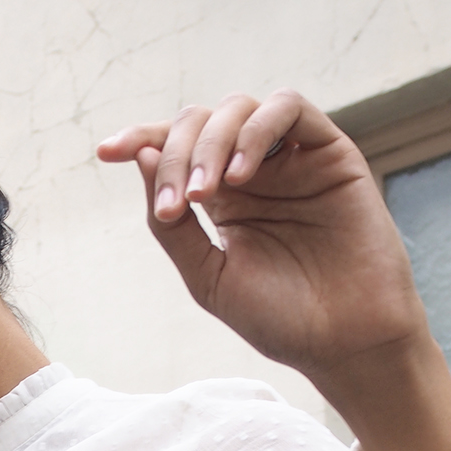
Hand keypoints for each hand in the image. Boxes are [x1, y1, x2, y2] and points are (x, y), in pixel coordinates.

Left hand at [97, 89, 450, 450]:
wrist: (343, 343)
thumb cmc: (280, 319)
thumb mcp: (207, 276)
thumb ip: (172, 224)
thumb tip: (140, 156)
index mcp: (221, 197)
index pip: (174, 148)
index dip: (140, 139)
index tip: (106, 153)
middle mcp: (255, 170)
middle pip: (200, 122)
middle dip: (177, 152)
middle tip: (177, 203)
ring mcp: (292, 158)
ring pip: (239, 108)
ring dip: (212, 141)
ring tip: (205, 193)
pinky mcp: (331, 152)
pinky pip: (288, 108)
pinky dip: (256, 131)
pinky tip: (242, 175)